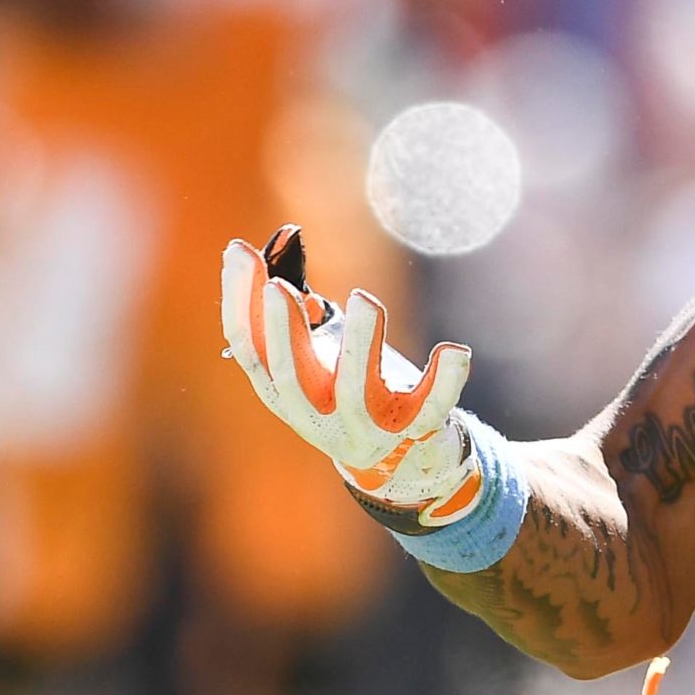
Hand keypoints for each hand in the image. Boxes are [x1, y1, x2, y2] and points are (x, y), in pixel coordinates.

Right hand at [218, 225, 482, 522]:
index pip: (250, 349)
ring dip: (361, 345)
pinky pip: (430, 409)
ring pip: (358, 392)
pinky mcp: (414, 431)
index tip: (239, 252)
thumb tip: (284, 236)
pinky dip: (444, 381)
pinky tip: (454, 349)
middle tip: (280, 288)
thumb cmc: (354, 386)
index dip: (240, 302)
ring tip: (365, 300)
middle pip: (292, 377)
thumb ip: (303, 303)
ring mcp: (366, 428)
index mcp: (285, 393)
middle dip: (283, 332)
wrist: (405, 457)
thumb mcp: (320, 350)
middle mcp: (318, 416)